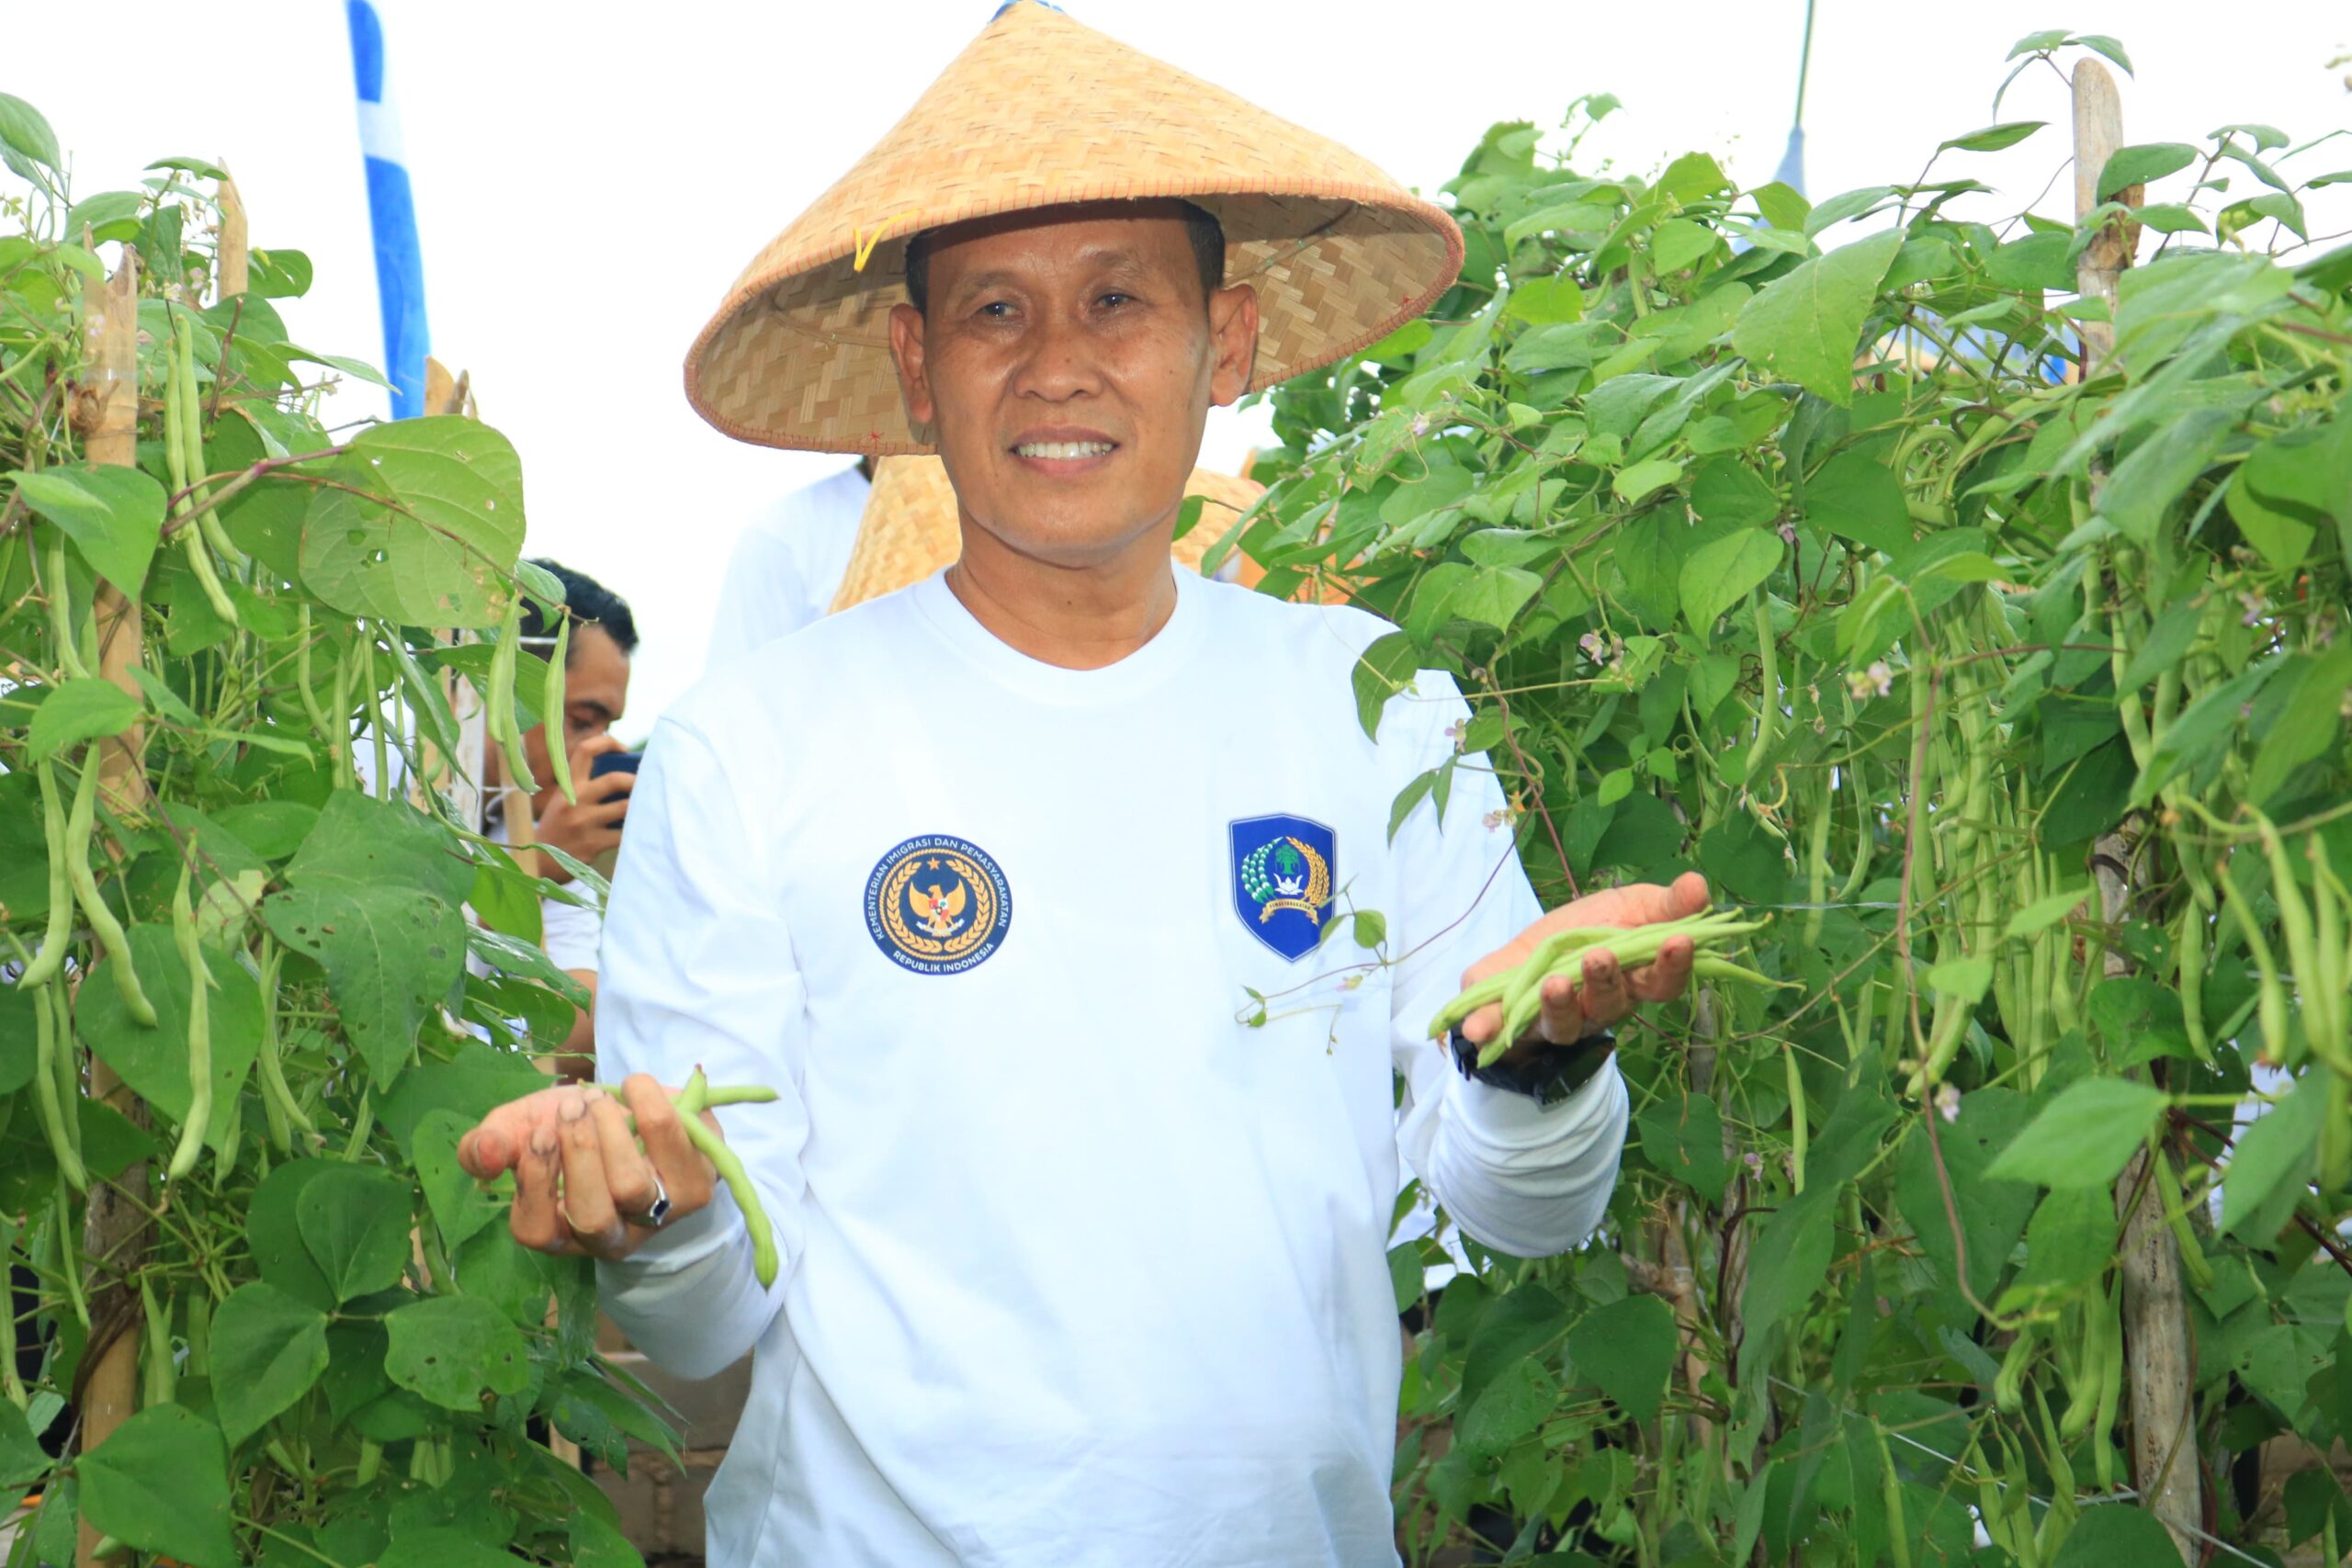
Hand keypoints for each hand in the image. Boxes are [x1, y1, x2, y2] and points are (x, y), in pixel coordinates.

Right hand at [456, 1076, 717, 1262]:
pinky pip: (679, 1151)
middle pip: (592, 1216)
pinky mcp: (697, 1183)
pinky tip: (636, 1086)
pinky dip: (653, 1108)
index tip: (540, 1131)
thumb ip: (489, 1143)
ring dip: (612, 1131)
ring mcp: (659, 1215)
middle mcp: (611, 1236)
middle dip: (578, 1153)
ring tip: (601, 1098)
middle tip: (573, 1106)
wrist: (638, 1103)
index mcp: (561, 1230)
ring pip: (633, 1188)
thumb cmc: (572, 1126)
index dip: (535, 1180)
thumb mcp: (522, 1126)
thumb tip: (487, 1155)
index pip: (537, 1230)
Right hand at [533, 733, 633, 881]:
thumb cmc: (561, 826)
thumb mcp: (565, 800)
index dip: (608, 743)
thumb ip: (589, 788)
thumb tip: (632, 776)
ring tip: (650, 806)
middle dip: (636, 780)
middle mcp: (575, 801)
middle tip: (647, 784)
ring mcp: (584, 823)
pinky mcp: (593, 844)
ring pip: (625, 807)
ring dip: (641, 806)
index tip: (624, 749)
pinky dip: (635, 831)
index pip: (585, 751)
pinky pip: (625, 834)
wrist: (539, 862)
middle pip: (614, 780)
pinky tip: (640, 830)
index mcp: (568, 786)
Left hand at [1458, 871, 1710, 1067]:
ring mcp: (1554, 1018)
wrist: (1533, 951)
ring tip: (1553, 984)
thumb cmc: (1591, 930)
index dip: (1672, 966)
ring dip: (1558, 1006)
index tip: (1679, 941)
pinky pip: (1500, 1030)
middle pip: (1608, 1004)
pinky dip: (1488, 1029)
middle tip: (1598, 957)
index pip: (1661, 982)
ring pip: (1562, 1023)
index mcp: (1633, 980)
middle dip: (1604, 982)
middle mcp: (1597, 1007)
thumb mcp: (1629, 907)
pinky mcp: (1510, 1018)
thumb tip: (1699, 886)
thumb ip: (1665, 904)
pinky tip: (1475, 1029)